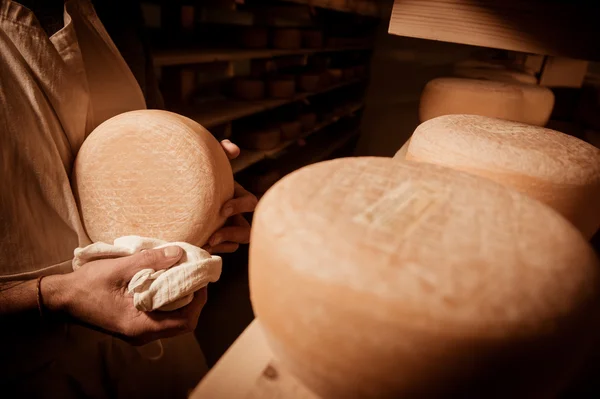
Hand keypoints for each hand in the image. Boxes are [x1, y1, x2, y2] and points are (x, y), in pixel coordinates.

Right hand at [45, 246, 206, 344]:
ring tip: (182, 273)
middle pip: (182, 322)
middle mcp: (142, 333)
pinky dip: (169, 298)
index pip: (184, 322)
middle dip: (194, 297)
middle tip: (194, 273)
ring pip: (173, 319)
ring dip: (182, 297)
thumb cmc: (87, 285)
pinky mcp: (135, 323)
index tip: (201, 278)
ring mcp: (138, 330)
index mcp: (140, 326)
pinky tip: (167, 280)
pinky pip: (161, 315)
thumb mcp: (119, 268)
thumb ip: (150, 261)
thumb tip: (179, 253)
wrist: (61, 298)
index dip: (199, 300)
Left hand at [203, 140, 257, 253]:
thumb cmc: (193, 173)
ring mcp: (226, 230)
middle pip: (247, 230)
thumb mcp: (207, 160)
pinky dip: (215, 250)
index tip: (223, 209)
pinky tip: (198, 246)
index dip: (240, 206)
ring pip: (236, 244)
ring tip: (205, 245)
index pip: (251, 203)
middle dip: (233, 233)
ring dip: (224, 245)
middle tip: (213, 235)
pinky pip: (222, 251)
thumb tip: (235, 150)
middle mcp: (235, 215)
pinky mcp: (214, 242)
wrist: (170, 192)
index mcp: (236, 196)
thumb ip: (221, 150)